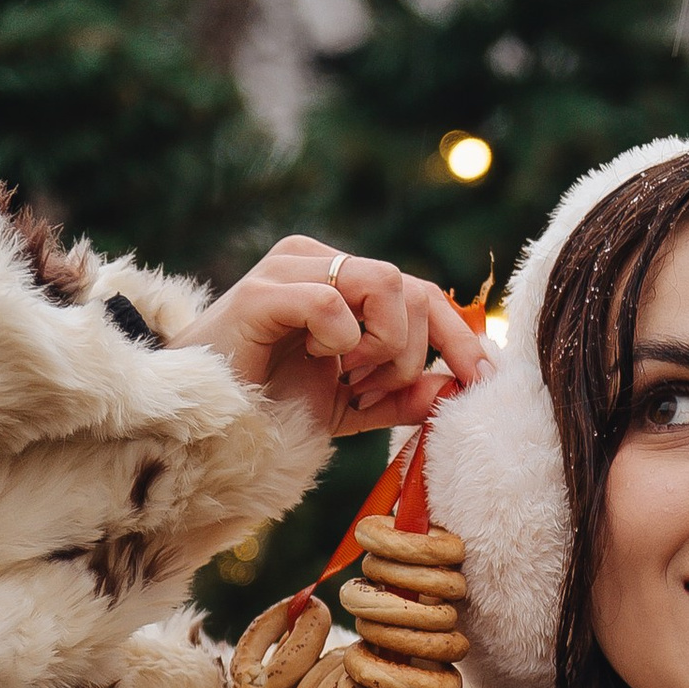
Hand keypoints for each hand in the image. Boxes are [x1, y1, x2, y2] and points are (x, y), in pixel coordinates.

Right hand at [179, 236, 489, 437]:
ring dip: (383, 347)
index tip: (485, 382)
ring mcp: (289, 270)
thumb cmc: (269, 408)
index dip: (461, 339)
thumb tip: (456, 386)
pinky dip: (340, 341)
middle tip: (374, 393)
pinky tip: (318, 361)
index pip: (425, 294)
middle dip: (413, 354)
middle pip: (414, 288)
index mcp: (343, 282)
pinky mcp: (260, 293)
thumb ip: (404, 397)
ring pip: (386, 283)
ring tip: (347, 378)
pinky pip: (331, 301)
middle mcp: (318, 261)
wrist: (203, 426)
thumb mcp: (352, 407)